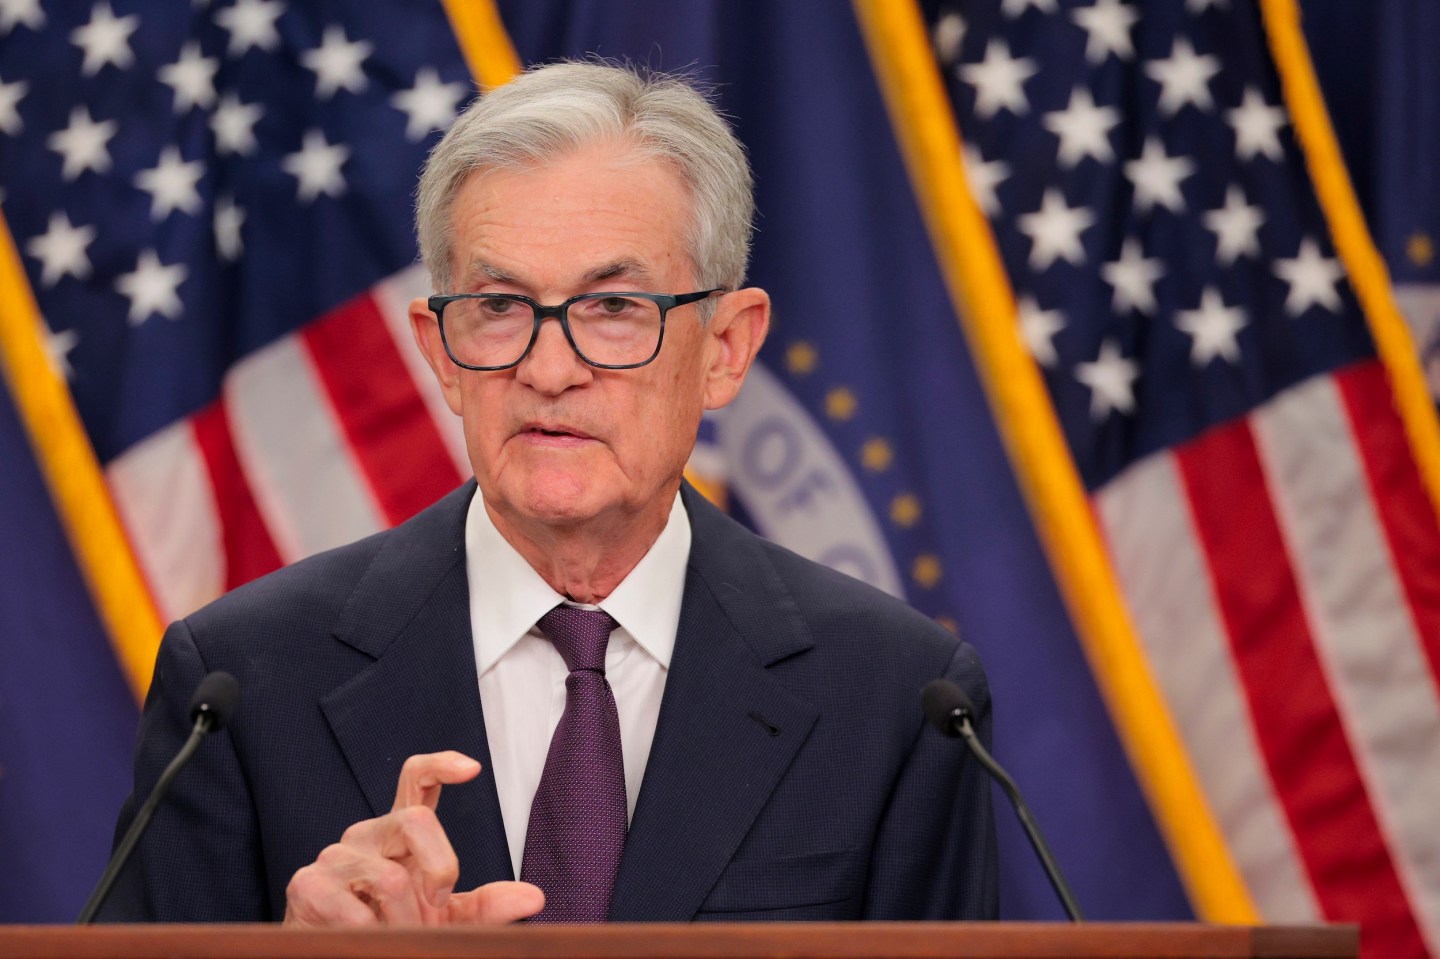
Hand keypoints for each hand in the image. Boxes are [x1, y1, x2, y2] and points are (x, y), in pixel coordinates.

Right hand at [284, 751, 543, 925]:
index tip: (473, 768)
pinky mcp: (306, 885)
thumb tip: (535, 896)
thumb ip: (486, 905)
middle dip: (439, 869)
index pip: (417, 780)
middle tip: (436, 907)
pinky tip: (365, 939)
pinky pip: (350, 906)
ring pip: (387, 876)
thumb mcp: (446, 920)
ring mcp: (335, 856)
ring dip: (403, 919)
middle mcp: (369, 834)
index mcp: (401, 833)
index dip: (441, 765)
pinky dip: (369, 932)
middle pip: (415, 821)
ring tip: (396, 936)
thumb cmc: (394, 931)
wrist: (337, 956)